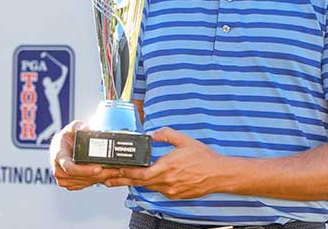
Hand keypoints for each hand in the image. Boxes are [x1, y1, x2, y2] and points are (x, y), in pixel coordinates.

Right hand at [50, 120, 123, 190]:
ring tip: (115, 172)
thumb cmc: (67, 136)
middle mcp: (58, 170)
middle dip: (98, 175)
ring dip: (99, 179)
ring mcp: (63, 178)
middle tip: (114, 171)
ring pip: (83, 182)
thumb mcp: (72, 127)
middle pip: (79, 177)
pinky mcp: (69, 183)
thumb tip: (85, 129)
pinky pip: (84, 185)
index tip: (98, 168)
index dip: (84, 170)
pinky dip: (96, 181)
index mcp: (58, 156)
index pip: (69, 167)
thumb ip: (77, 126)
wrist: (63, 146)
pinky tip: (107, 175)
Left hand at [105, 127, 228, 198]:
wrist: (219, 174)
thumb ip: (167, 134)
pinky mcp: (175, 195)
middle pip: (139, 183)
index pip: (140, 173)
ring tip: (121, 180)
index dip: (126, 172)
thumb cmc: (205, 159)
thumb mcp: (185, 141)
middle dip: (123, 180)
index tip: (115, 169)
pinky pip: (158, 190)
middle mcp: (167, 181)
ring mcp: (171, 190)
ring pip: (148, 187)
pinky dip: (150, 185)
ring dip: (135, 183)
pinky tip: (145, 181)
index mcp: (167, 167)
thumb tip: (154, 133)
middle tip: (108, 179)